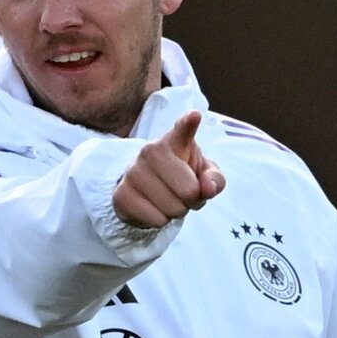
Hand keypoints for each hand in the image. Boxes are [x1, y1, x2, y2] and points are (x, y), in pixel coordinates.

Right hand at [112, 110, 225, 228]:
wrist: (146, 191)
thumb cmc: (181, 177)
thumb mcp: (203, 174)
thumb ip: (215, 179)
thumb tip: (208, 188)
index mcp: (174, 141)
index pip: (182, 130)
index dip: (188, 124)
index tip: (194, 116)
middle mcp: (150, 152)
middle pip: (189, 191)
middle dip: (193, 201)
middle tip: (184, 194)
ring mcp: (132, 172)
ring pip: (173, 209)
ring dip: (176, 211)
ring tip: (168, 199)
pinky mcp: (121, 195)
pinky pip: (157, 220)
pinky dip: (160, 221)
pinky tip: (153, 207)